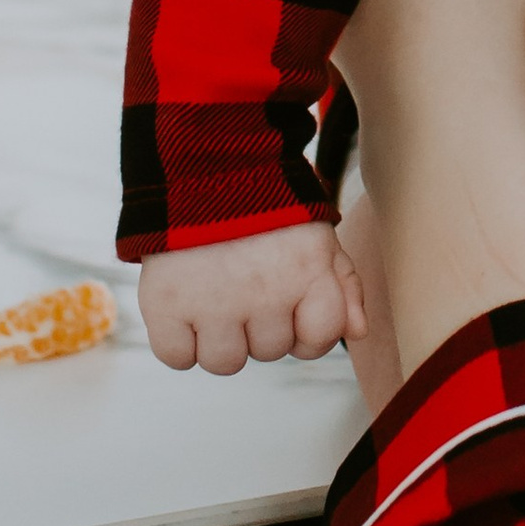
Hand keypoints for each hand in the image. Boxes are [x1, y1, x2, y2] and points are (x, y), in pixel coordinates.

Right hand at [137, 220, 363, 374]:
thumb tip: (359, 333)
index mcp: (307, 274)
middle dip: (259, 325)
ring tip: (214, 294)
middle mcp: (265, 295)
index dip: (304, 330)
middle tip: (243, 283)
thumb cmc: (266, 206)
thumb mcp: (316, 235)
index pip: (320, 340)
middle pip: (269, 352)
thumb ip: (344, 285)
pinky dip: (178, 341)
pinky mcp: (166, 305)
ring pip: (224, 363)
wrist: (201, 162)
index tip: (288, 304)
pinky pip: (177, 358)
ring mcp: (214, 304)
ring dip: (219, 338)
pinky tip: (184, 306)